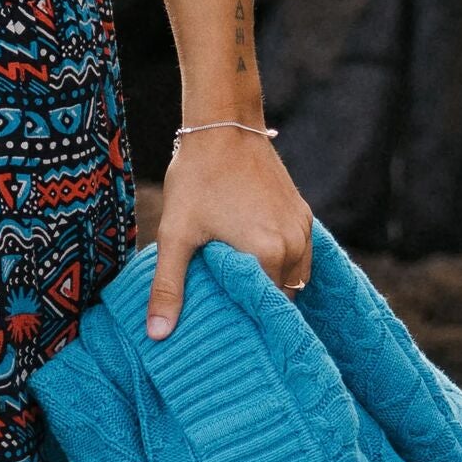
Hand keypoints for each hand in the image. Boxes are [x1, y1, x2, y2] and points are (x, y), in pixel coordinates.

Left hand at [146, 125, 311, 337]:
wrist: (223, 125)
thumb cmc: (197, 178)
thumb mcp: (176, 233)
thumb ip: (169, 286)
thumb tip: (158, 336)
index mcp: (269, 254)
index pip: (266, 311)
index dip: (247, 322)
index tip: (229, 328)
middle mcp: (295, 245)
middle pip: (281, 296)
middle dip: (258, 305)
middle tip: (229, 308)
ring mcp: (302, 228)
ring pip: (292, 277)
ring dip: (270, 283)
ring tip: (239, 285)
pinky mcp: (303, 213)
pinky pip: (297, 253)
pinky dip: (279, 261)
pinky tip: (252, 258)